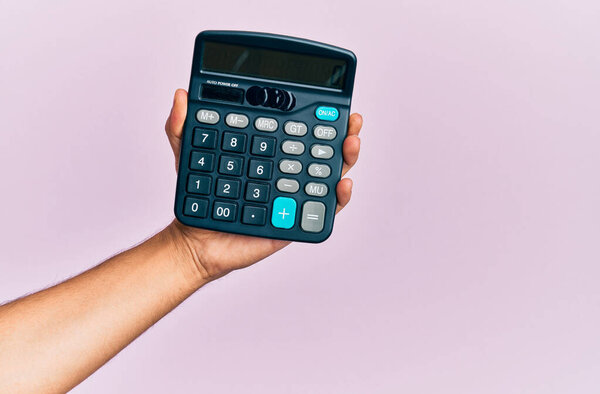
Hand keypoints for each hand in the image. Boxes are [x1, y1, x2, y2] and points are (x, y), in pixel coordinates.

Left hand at [165, 89, 362, 280]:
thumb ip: (182, 126)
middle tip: (350, 121)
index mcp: (269, 154)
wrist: (198, 242)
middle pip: (324, 149)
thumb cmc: (201, 201)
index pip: (299, 129)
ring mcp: (294, 196)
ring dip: (346, 158)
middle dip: (343, 132)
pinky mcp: (297, 220)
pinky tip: (342, 184)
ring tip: (350, 145)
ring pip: (330, 175)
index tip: (331, 101)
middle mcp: (287, 172)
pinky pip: (324, 210)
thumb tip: (180, 95)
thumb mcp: (189, 157)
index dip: (318, 115)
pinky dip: (339, 197)